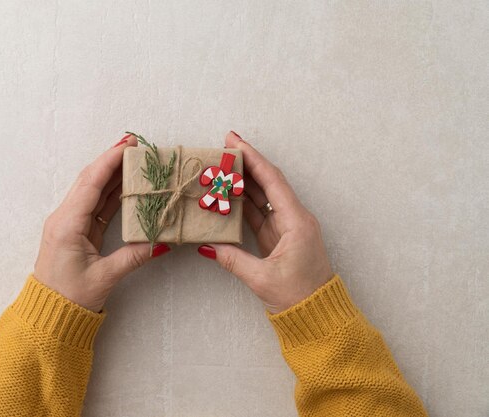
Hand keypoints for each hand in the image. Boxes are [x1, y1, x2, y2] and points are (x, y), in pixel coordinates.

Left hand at [34, 134, 170, 311]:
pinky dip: (111, 193)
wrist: (49, 314)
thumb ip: (134, 256)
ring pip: (92, 190)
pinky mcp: (76, 230)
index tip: (128, 145)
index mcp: (67, 224)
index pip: (91, 183)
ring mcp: (69, 223)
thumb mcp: (105, 277)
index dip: (110, 161)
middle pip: (90, 180)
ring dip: (112, 174)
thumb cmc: (70, 298)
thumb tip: (162, 242)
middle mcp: (65, 217)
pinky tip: (126, 185)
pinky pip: (95, 205)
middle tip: (135, 145)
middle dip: (111, 160)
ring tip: (134, 160)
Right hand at [197, 131, 333, 313]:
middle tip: (223, 147)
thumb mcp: (262, 278)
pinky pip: (260, 214)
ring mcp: (286, 228)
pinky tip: (228, 196)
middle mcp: (294, 219)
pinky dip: (244, 204)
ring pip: (263, 197)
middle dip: (246, 164)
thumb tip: (207, 246)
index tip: (234, 140)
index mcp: (296, 222)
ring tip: (221, 168)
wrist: (317, 316)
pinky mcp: (279, 239)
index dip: (253, 158)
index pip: (272, 181)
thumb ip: (233, 259)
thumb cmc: (298, 297)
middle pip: (268, 183)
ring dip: (243, 182)